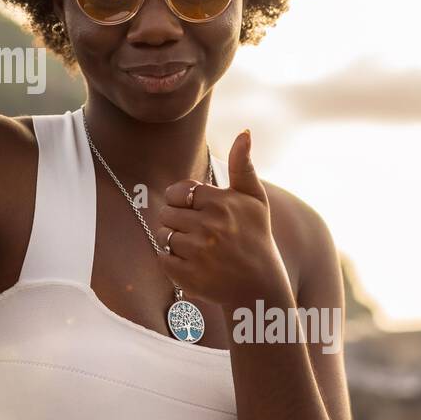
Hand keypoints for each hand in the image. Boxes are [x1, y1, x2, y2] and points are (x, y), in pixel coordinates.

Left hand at [154, 130, 291, 310]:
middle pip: (166, 213)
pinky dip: (172, 261)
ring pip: (162, 235)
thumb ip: (243, 165)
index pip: (178, 192)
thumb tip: (244, 131)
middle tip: (200, 233)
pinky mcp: (186, 275)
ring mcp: (197, 252)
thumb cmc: (255, 238)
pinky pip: (161, 257)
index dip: (184, 202)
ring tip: (197, 249)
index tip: (198, 211)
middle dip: (178, 221)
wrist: (259, 288)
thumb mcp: (254, 199)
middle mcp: (209, 226)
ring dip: (173, 241)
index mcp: (221, 203)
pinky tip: (193, 264)